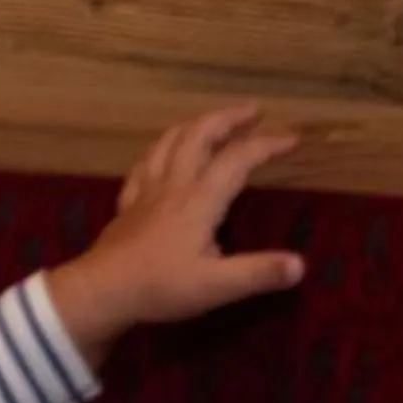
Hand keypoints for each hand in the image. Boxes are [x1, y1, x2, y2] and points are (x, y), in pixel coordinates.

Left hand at [43, 106, 305, 367]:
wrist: (101, 291)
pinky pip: (144, 163)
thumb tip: (300, 264)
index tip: (293, 138)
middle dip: (227, 118)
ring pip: (168, 142)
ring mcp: (146, 191)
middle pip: (198, 136)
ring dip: (194, 125)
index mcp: (199, 200)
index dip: (266, 144)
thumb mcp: (217, 286)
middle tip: (253, 111)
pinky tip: (162, 153)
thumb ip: (259, 272)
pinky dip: (160, 149)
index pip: (237, 159)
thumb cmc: (160, 286)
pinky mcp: (127, 203)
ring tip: (211, 122)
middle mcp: (172, 185)